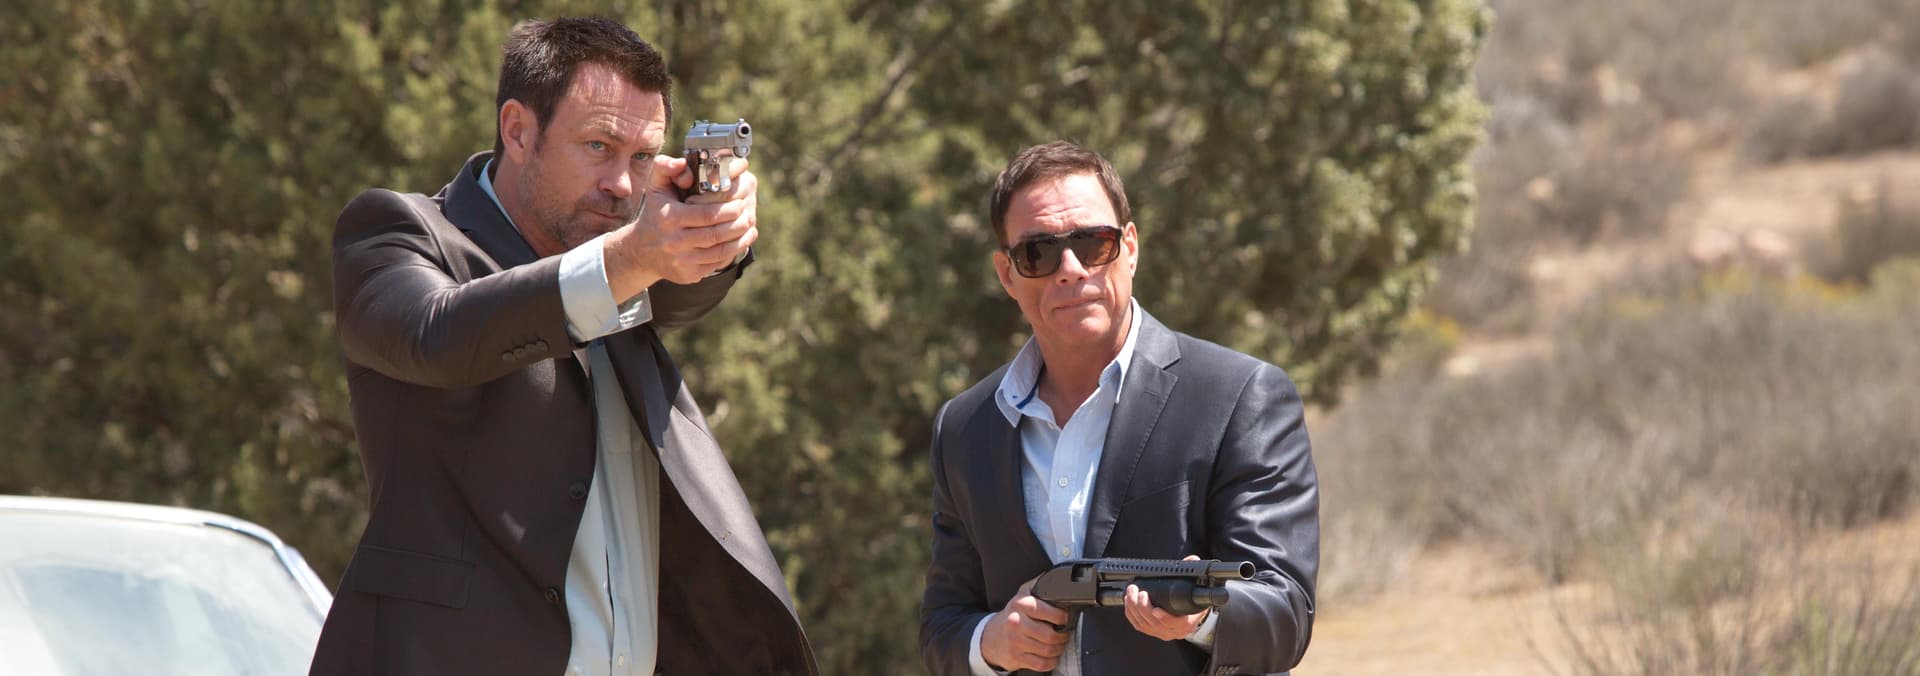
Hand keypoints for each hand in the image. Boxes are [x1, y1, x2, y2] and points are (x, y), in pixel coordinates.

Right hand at [603, 155, 757, 293]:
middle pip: (717, 234)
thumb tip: (682, 162)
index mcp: (669, 218)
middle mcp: (674, 242)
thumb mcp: (655, 187)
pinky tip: (741, 240)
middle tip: (748, 213)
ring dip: (740, 238)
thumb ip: (666, 167)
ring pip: (721, 251)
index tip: (740, 202)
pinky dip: (733, 251)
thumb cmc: (655, 213)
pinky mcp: (689, 275)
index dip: (729, 209)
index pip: (707, 214)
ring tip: (749, 226)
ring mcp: (682, 261)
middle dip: (738, 223)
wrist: (641, 251)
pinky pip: (717, 263)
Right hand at [980, 577, 1069, 671]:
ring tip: (1059, 644)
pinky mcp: (1016, 657)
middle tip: (1064, 634)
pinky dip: (1051, 661)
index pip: (1045, 611)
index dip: (1061, 617)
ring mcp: (1015, 641)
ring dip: (1058, 649)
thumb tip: (1058, 579)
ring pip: (1048, 650)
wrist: (991, 637)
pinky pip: (1041, 664)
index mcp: (1020, 604)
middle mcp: (1016, 622)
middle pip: (1050, 635)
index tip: (1065, 619)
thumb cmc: (1013, 616)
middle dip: (1063, 636)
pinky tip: (1051, 656)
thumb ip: (1039, 586)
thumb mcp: (1022, 595)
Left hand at [1123, 555, 1211, 640]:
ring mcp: (1162, 633)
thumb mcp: (1197, 589)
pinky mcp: (1152, 632)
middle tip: (1137, 592)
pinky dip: (1131, 614)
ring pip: (1144, 625)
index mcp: (1187, 622)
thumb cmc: (1193, 602)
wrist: (1190, 615)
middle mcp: (1174, 631)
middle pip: (1155, 624)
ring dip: (1134, 609)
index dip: (1165, 618)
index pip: (1176, 624)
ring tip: (1130, 593)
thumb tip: (1191, 560)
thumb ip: (1193, 573)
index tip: (1156, 610)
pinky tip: (1128, 602)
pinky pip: (1138, 625)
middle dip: (1142, 607)